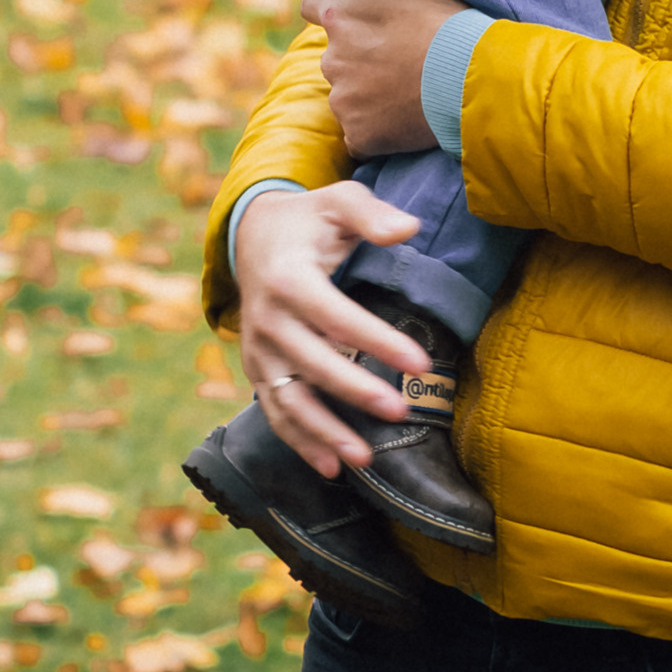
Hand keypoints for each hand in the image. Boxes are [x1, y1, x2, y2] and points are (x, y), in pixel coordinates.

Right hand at [234, 183, 425, 474]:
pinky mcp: (258, 371)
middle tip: (400, 411)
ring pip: (289, 399)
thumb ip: (371, 214)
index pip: (335, 315)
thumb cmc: (307, 221)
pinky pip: (276, 412)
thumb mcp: (337, 201)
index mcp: (288, 278)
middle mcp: (267, 319)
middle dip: (355, 391)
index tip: (420, 362)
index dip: (376, 339)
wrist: (251, 236)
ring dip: (324, 432)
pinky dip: (300, 442)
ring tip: (364, 458)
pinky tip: (332, 469)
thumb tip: (408, 228)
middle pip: (312, 363)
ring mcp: (259, 351)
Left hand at [299, 0, 461, 157]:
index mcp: (337, 16)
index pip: (313, 7)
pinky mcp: (360, 133)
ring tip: (408, 86)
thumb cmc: (440, 16)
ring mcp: (344, 99)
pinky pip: (359, 132)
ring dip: (367, 91)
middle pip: (335, 55)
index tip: (365, 19)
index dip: (337, 10)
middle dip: (357, 54)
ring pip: (346, 93)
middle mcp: (332, 58)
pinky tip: (405, 116)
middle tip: (399, 54)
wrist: (470, 74)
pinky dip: (376, 126)